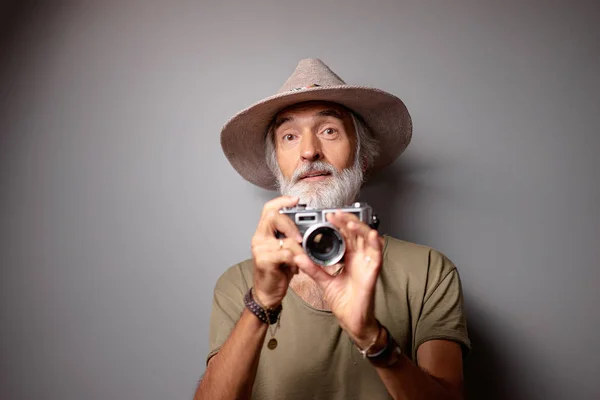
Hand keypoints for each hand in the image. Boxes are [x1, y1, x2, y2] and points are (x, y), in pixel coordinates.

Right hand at [251, 196, 304, 307]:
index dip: (282, 201)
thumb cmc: (277, 270)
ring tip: (303, 258)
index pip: (269, 209)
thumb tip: (310, 227)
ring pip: (284, 239)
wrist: (267, 293)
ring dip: (298, 249)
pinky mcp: (263, 261)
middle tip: (301, 237)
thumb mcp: (285, 250)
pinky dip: (295, 259)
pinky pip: (285, 254)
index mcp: (264, 232)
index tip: (296, 200)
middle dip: (290, 224)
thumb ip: (291, 237)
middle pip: (273, 216)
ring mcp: (260, 249)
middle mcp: (259, 238)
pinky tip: (296, 267)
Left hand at [293, 211, 382, 346]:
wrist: (351, 320)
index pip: (346, 236)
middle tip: (335, 214)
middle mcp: (360, 258)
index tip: (328, 216)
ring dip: (360, 229)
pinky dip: (375, 243)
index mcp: (349, 258)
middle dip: (347, 222)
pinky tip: (371, 234)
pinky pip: (377, 255)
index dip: (339, 225)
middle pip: (356, 234)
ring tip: (348, 221)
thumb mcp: (324, 282)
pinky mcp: (373, 272)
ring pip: (368, 240)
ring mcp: (367, 263)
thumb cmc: (343, 301)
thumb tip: (299, 257)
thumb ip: (313, 269)